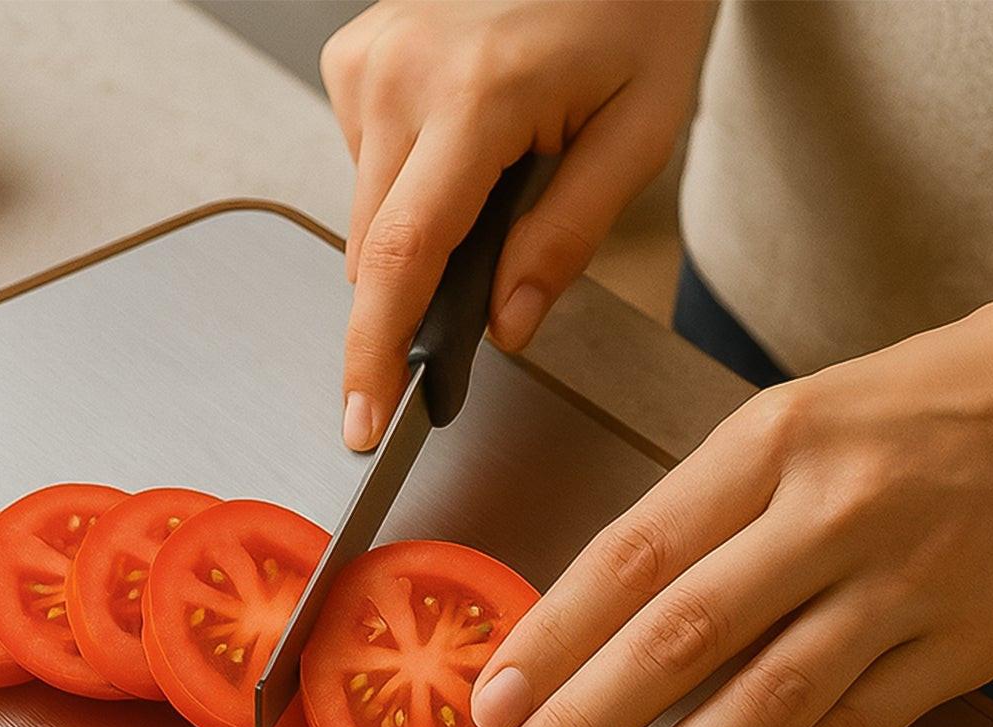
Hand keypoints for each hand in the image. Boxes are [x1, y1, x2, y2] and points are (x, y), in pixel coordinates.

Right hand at [320, 0, 712, 449]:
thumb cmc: (635, 8)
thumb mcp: (638, 132)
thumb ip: (567, 239)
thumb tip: (505, 327)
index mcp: (476, 98)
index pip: (402, 259)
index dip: (375, 354)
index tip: (363, 420)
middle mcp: (400, 75)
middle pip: (375, 251)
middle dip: (416, 294)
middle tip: (491, 266)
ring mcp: (368, 58)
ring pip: (365, 213)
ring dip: (419, 226)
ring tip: (496, 165)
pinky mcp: (353, 54)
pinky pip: (363, 162)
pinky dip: (407, 176)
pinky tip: (462, 134)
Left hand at [471, 297, 992, 726]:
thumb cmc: (904, 415)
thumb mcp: (785, 428)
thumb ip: (690, 523)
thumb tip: (574, 629)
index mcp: (771, 444)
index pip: (633, 555)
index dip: (554, 639)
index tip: (493, 701)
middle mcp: (834, 514)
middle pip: (685, 637)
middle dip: (584, 725)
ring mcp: (905, 586)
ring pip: (767, 703)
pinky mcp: (961, 649)